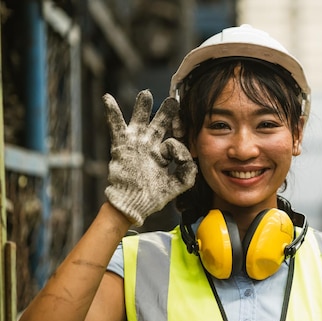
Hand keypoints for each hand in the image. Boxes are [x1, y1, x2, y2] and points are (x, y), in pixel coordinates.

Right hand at [103, 90, 196, 225]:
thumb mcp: (177, 185)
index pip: (173, 141)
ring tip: (146, 93)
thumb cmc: (152, 197)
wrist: (132, 204)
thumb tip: (192, 158)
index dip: (179, 147)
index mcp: (162, 154)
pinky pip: (116, 126)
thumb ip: (188, 172)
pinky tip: (107, 98)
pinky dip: (112, 112)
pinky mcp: (121, 146)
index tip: (179, 158)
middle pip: (159, 123)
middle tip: (173, 99)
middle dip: (166, 111)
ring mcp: (135, 144)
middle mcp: (149, 146)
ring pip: (140, 120)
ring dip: (142, 106)